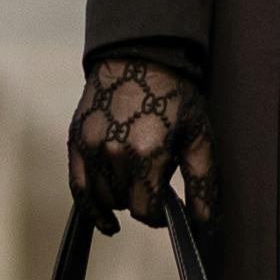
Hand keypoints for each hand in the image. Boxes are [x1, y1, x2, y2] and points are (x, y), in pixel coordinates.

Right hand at [68, 51, 212, 231]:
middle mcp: (114, 153)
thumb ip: (201, 182)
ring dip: (119, 199)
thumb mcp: (198, 135)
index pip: (146, 210)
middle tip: (153, 184)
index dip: (159, 217)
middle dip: (141, 201)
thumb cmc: (173, 95)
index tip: (166, 211)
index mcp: (147, 153)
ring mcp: (91, 147)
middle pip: (125, 203)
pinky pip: (78, 187)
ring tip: (133, 185)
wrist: (139, 57)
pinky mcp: (76, 141)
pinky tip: (105, 220)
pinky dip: (91, 207)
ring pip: (103, 197)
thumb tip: (203, 221)